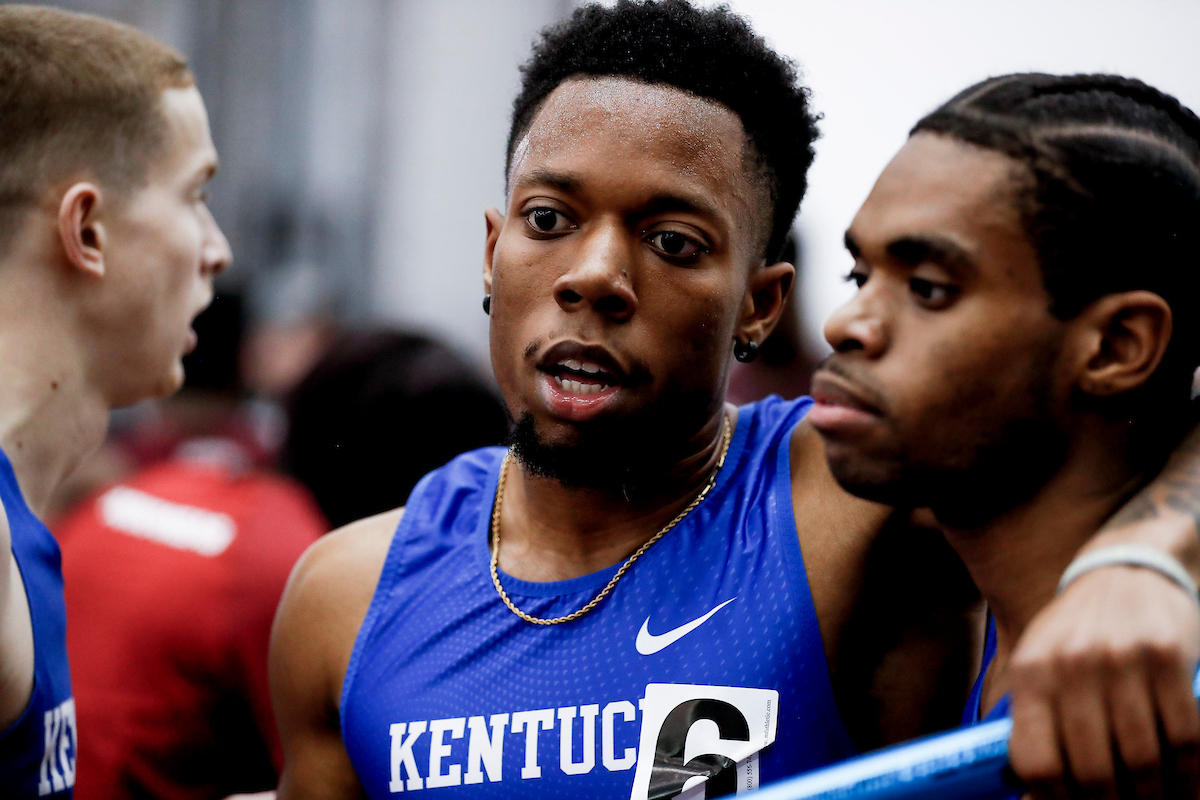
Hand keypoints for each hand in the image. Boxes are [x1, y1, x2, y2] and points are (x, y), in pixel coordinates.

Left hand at [1008, 566, 1199, 798]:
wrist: (1128, 569)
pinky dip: (1190, 776)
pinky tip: (1186, 787)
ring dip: (1154, 797)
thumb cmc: (1079, 630)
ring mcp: (1121, 660)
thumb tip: (1030, 791)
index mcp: (1032, 673)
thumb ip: (1035, 720)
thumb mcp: (1040, 663)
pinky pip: (1185, 737)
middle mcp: (1071, 665)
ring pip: (1143, 760)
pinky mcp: (1168, 658)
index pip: (1036, 759)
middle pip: (1093, 769)